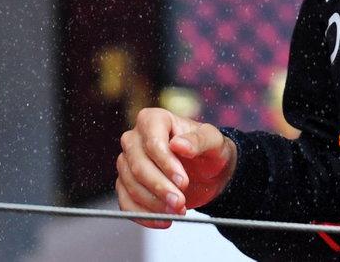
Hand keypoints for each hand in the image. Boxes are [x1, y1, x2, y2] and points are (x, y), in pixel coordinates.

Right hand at [115, 107, 237, 228]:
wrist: (207, 172)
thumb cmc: (208, 150)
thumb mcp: (213, 142)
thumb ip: (200, 140)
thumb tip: (179, 145)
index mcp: (154, 120)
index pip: (153, 142)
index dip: (166, 164)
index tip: (183, 181)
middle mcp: (135, 139)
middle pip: (138, 166)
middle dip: (160, 188)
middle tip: (180, 203)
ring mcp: (127, 162)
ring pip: (131, 186)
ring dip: (154, 204)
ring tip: (178, 211)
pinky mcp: (125, 184)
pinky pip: (126, 203)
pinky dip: (143, 215)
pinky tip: (163, 220)